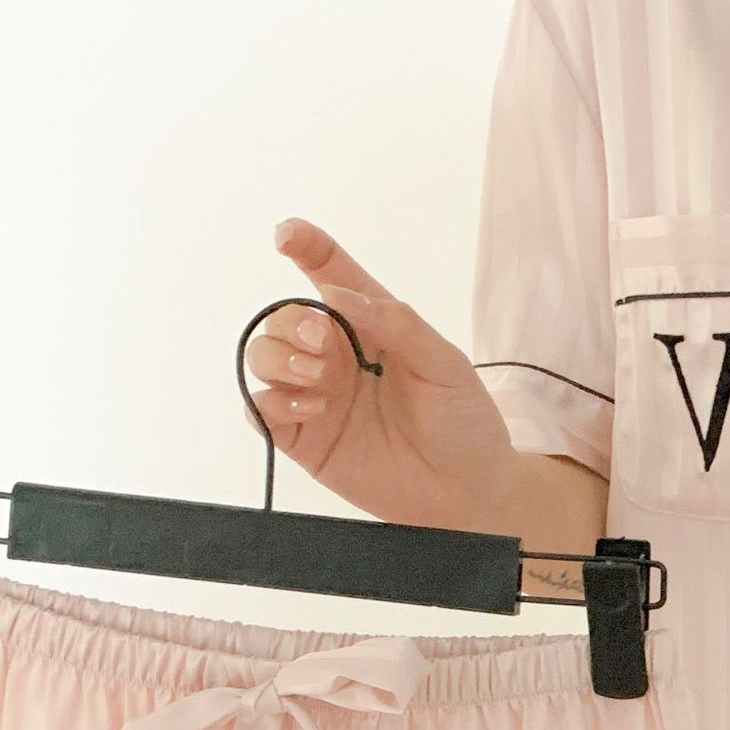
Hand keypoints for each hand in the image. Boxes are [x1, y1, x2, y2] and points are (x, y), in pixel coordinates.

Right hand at [249, 220, 522, 526]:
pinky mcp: (306, 438)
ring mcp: (318, 396)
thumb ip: (396, 324)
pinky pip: (261, 408)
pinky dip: (270, 400)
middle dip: (293, 321)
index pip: (331, 275)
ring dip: (279, 357)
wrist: (469, 494)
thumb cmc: (465, 424)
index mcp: (372, 327)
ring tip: (318, 380)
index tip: (288, 236)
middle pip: (284, 317)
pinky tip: (310, 406)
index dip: (307, 248)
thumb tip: (338, 294)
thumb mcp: (445, 364)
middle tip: (323, 342)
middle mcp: (338, 356)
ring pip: (264, 356)